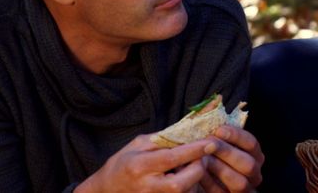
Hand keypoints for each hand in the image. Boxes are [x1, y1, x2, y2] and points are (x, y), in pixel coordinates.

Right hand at [77, 134, 214, 192]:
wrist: (107, 189)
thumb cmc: (123, 163)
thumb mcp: (139, 144)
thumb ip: (164, 139)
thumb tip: (190, 131)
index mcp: (140, 166)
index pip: (172, 158)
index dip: (194, 150)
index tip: (210, 142)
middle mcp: (147, 186)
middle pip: (183, 182)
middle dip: (198, 167)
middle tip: (201, 155)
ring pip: (186, 192)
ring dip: (194, 177)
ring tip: (186, 166)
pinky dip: (188, 186)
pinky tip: (181, 175)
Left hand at [198, 126, 263, 192]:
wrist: (197, 176)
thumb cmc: (209, 153)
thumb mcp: (215, 137)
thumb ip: (215, 122)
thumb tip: (212, 104)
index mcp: (254, 155)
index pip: (252, 143)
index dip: (236, 136)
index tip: (219, 130)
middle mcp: (254, 172)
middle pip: (248, 163)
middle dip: (227, 152)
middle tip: (208, 144)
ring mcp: (245, 188)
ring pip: (240, 182)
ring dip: (220, 169)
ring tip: (202, 159)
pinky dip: (210, 183)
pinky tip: (198, 173)